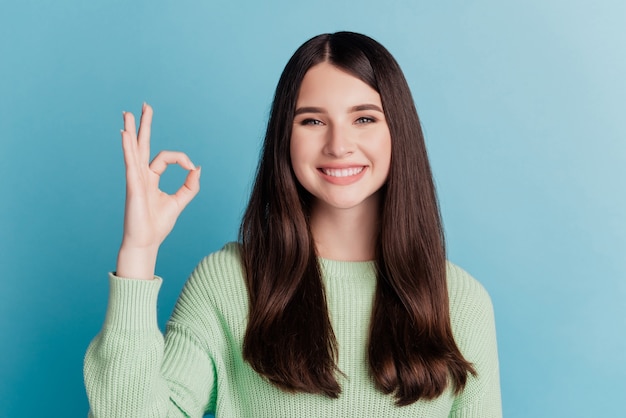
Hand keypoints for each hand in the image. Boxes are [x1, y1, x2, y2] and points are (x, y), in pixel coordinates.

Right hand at [116, 103, 200, 278]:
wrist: (146, 242)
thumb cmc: (158, 225)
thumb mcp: (179, 202)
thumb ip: (190, 186)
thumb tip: (197, 168)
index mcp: (151, 178)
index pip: (165, 158)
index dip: (181, 159)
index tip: (191, 168)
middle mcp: (141, 175)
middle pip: (142, 145)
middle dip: (144, 126)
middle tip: (144, 106)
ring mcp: (135, 180)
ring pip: (134, 150)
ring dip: (131, 131)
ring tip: (127, 113)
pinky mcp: (133, 186)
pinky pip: (131, 164)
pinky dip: (128, 149)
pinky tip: (125, 134)